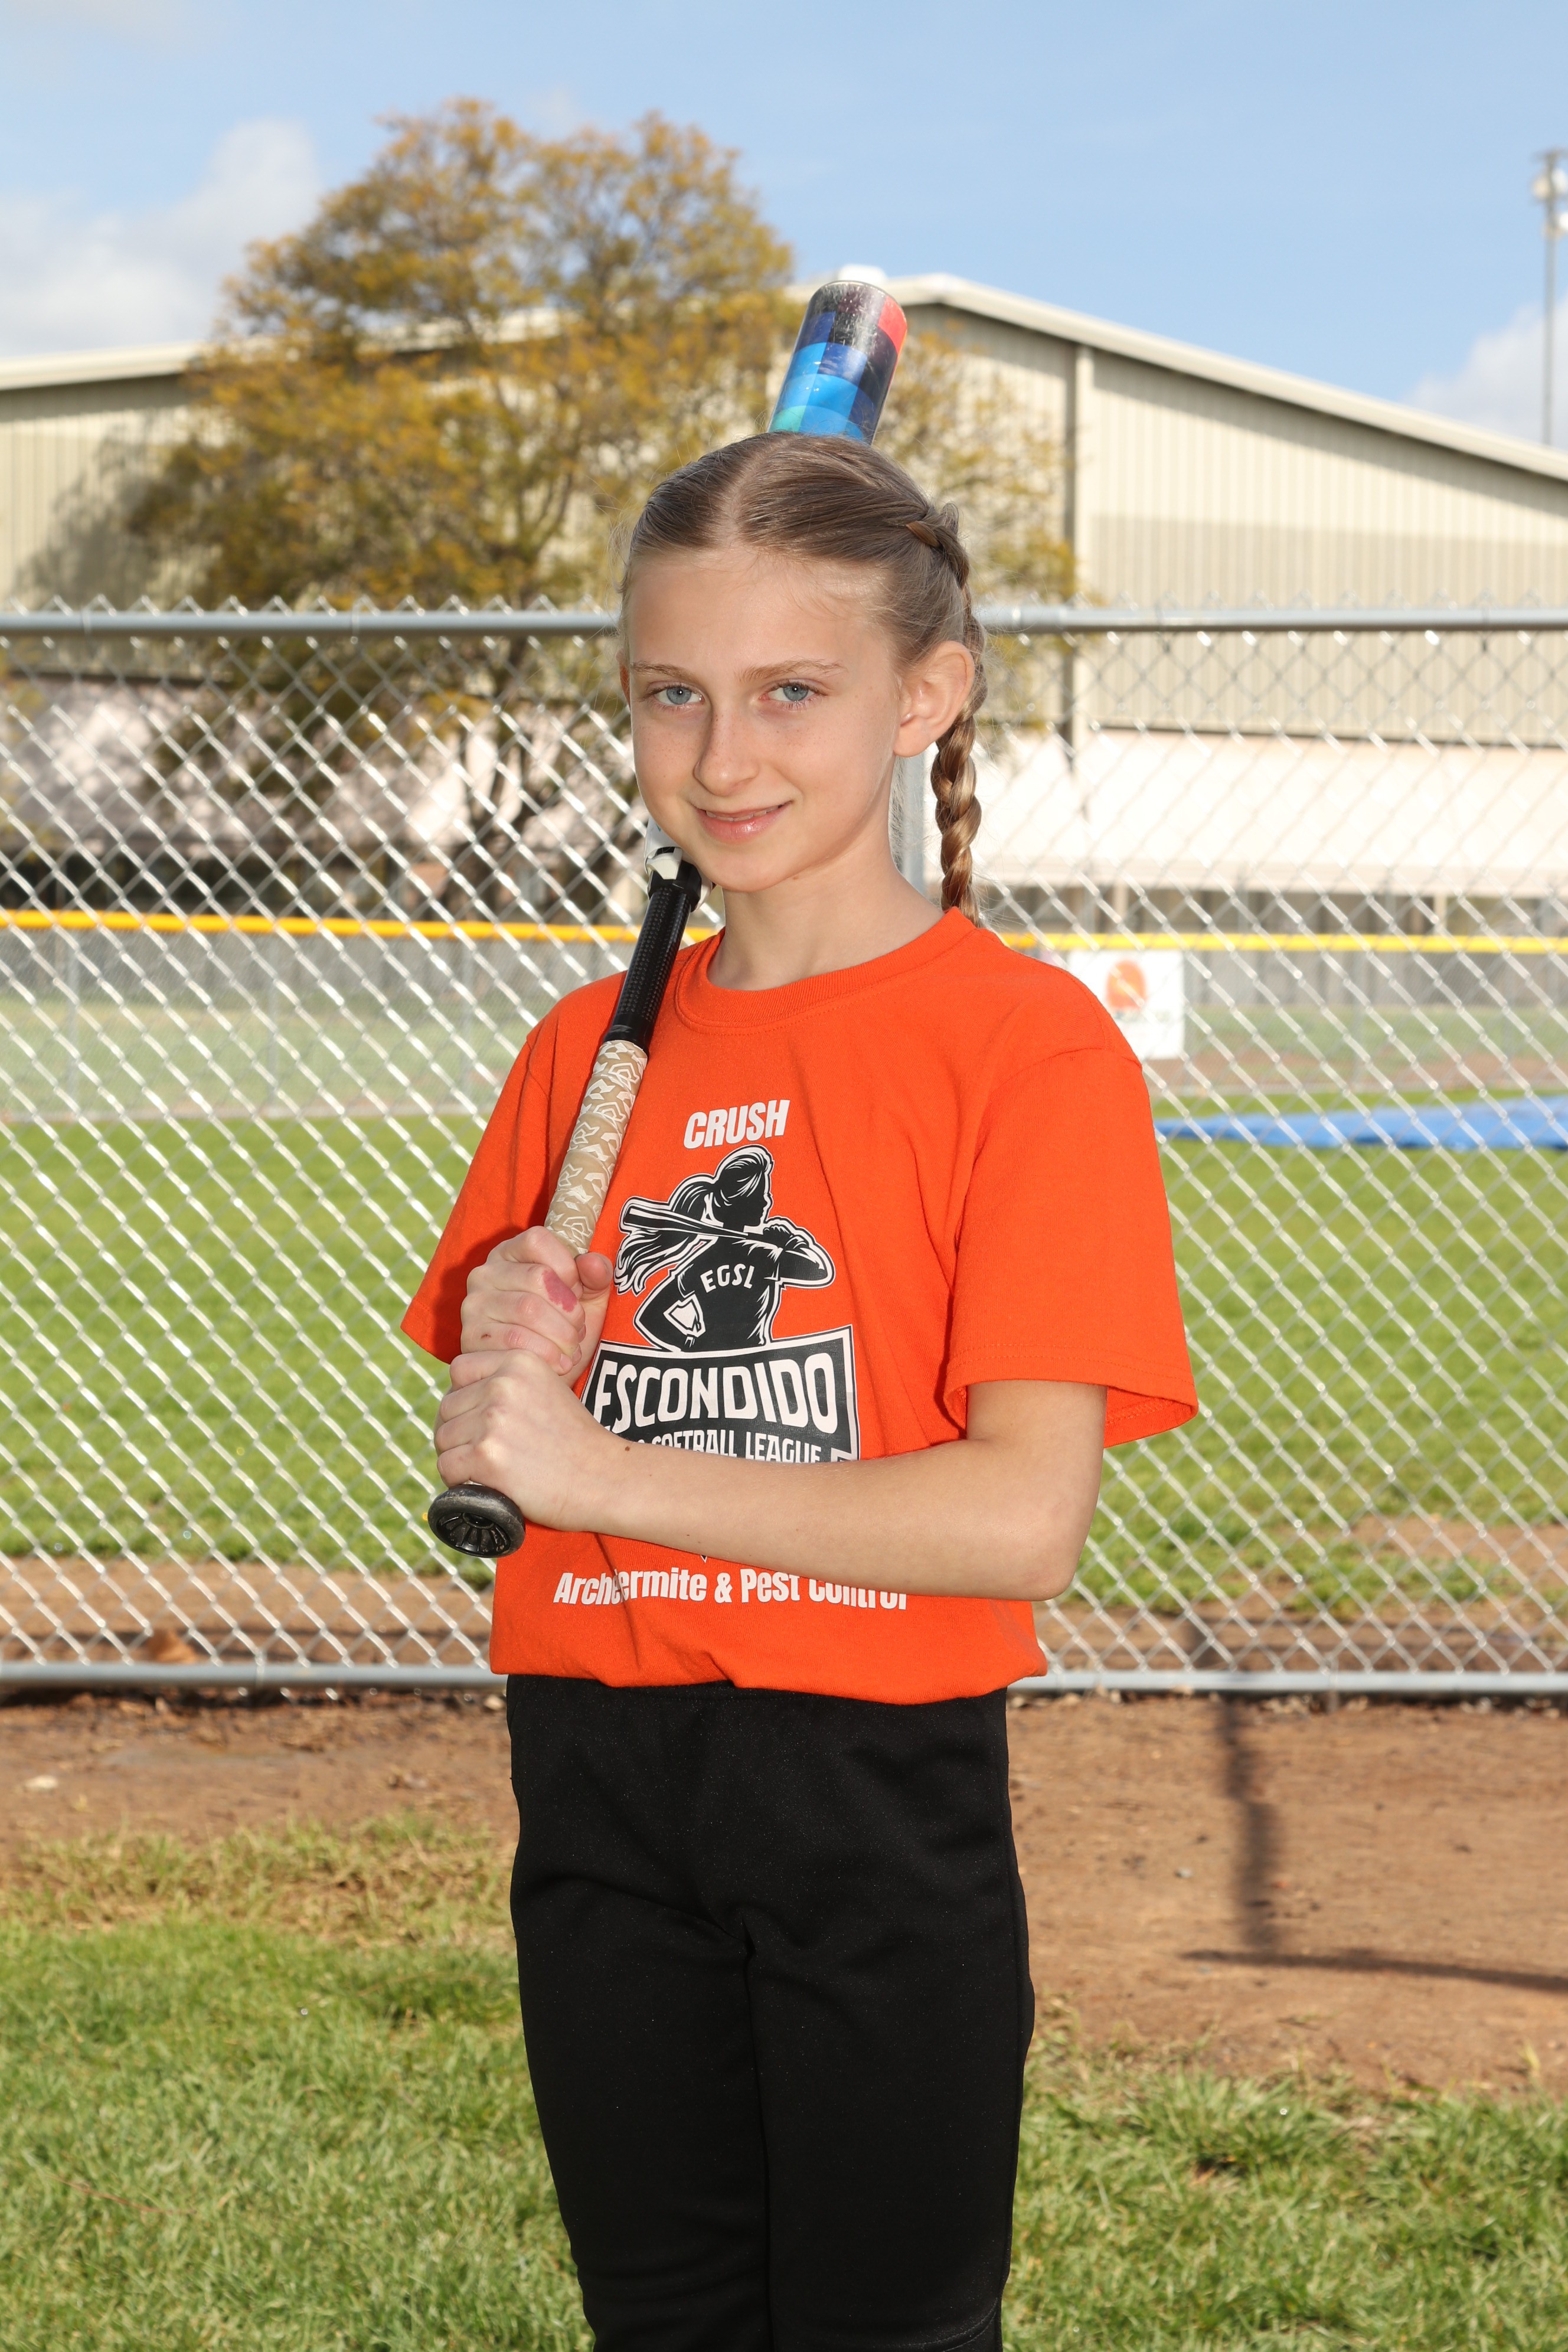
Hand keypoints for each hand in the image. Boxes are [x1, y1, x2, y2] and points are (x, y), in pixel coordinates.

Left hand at [435, 1348, 614, 1529]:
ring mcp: (493, 1419)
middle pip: (448, 1406)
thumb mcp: (548, 1390)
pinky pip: (447, 1467)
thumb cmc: (576, 1442)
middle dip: (459, 1431)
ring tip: (487, 1469)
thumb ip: (509, 1385)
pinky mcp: (486, 1456)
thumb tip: (459, 1400)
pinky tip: (483, 1484)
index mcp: (519, 1361)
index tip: (481, 1420)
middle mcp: (503, 1384)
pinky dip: (458, 1481)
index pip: (460, 1370)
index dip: (465, 1397)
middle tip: (485, 1452)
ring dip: (457, 1457)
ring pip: (443, 1437)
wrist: (604, 1478)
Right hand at [458, 1227, 612, 1381]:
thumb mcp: (587, 1298)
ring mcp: (474, 1304)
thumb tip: (591, 1262)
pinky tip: (559, 1363)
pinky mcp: (471, 1336)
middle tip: (579, 1329)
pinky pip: (515, 1339)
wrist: (537, 1375)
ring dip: (561, 1333)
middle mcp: (485, 1273)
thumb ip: (595, 1275)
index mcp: (510, 1253)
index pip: (537, 1240)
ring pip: (528, 1309)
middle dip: (570, 1308)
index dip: (567, 1267)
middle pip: (538, 1277)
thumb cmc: (561, 1327)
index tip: (577, 1292)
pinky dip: (546, 1353)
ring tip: (572, 1347)